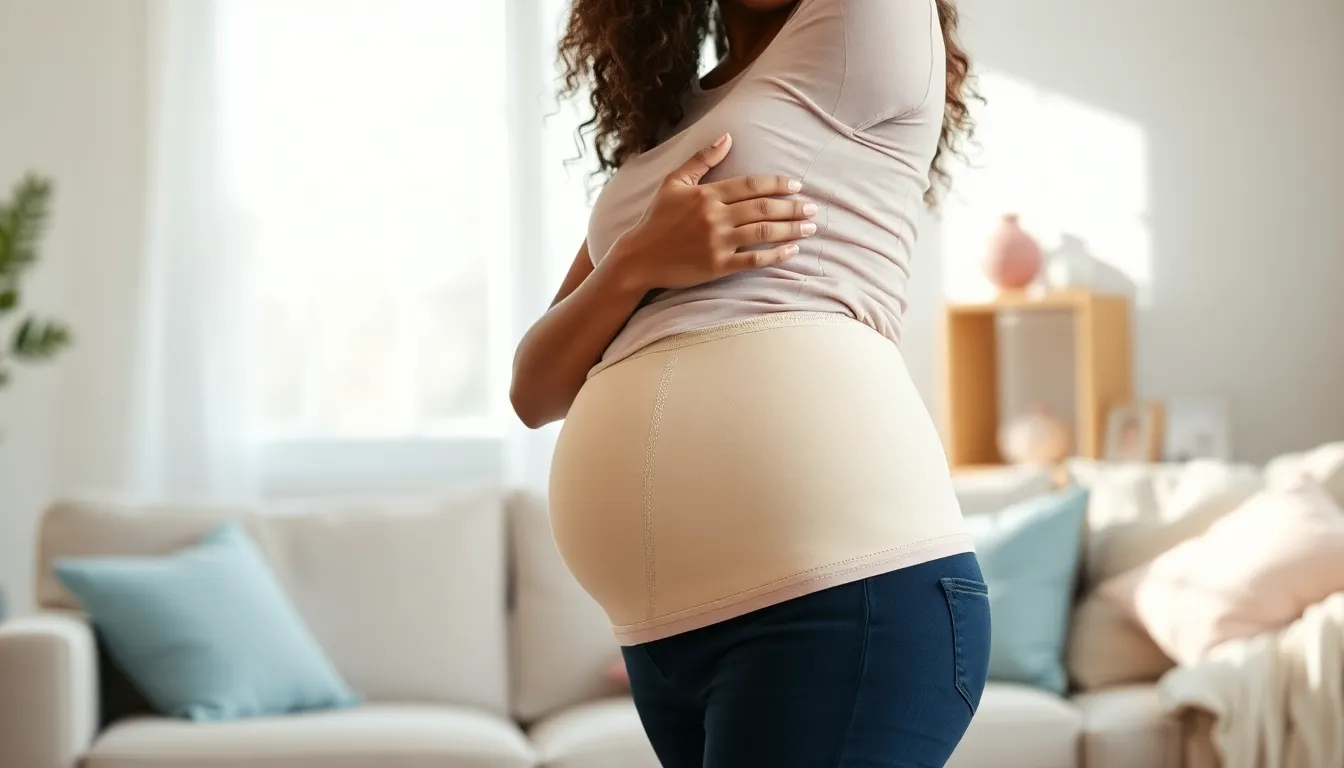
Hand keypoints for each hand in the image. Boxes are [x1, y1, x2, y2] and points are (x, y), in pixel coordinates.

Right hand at [607, 134, 816, 291]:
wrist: (639, 257)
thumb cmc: (657, 218)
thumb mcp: (674, 182)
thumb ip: (701, 160)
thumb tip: (727, 138)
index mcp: (707, 194)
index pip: (752, 185)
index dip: (778, 183)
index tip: (797, 185)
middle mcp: (715, 217)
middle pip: (763, 208)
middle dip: (793, 207)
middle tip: (812, 207)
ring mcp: (717, 242)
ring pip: (763, 232)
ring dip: (791, 229)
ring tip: (810, 227)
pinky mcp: (717, 266)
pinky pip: (753, 260)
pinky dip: (776, 255)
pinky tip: (792, 250)